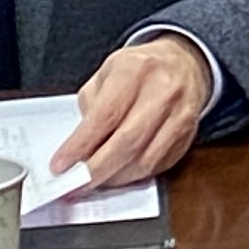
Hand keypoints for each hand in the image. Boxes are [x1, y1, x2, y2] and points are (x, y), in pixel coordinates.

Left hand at [52, 38, 215, 186]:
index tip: (60, 165)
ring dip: (114, 178)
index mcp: (136, 70)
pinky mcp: (188, 134)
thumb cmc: (138, 71)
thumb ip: (90, 108)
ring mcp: (180, 113)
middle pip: (127, 142)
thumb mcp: (107, 74)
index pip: (106, 115)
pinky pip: (158, 166)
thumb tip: (79, 150)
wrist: (184, 63)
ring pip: (144, 160)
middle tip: (73, 185)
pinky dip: (133, 177)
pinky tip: (117, 175)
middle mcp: (163, 90)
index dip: (81, 145)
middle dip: (96, 170)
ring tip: (93, 182)